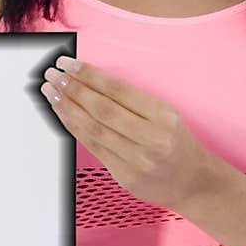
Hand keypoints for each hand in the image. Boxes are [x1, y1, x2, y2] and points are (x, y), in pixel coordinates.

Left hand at [39, 55, 213, 213]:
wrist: (194, 182)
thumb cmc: (176, 143)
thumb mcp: (166, 114)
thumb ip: (133, 101)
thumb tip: (90, 82)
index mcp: (163, 116)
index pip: (118, 90)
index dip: (90, 75)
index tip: (69, 64)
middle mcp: (151, 138)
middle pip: (102, 109)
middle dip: (73, 89)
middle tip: (53, 75)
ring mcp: (138, 160)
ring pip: (94, 129)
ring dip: (68, 108)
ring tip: (51, 92)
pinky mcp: (125, 176)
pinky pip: (94, 148)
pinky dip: (75, 129)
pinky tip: (63, 115)